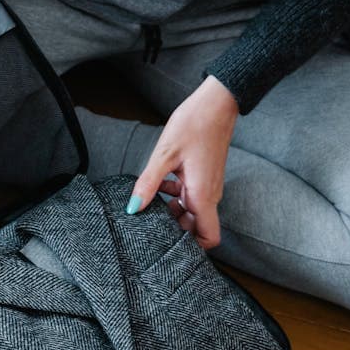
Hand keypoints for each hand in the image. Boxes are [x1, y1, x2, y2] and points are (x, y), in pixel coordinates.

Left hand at [128, 75, 237, 248]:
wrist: (216, 103)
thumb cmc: (194, 125)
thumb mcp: (164, 155)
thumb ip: (148, 184)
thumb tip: (133, 208)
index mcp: (203, 196)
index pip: (209, 238)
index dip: (192, 246)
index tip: (168, 241)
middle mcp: (209, 195)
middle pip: (195, 227)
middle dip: (174, 227)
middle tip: (150, 217)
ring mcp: (208, 186)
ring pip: (191, 211)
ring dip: (172, 209)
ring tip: (151, 197)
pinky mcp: (204, 177)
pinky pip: (190, 196)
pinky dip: (175, 195)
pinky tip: (159, 183)